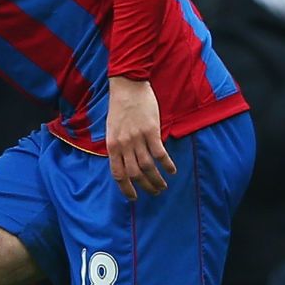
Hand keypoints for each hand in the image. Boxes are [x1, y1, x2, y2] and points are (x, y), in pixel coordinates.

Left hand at [106, 76, 174, 197]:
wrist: (128, 86)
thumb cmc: (120, 107)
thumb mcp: (112, 129)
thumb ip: (117, 147)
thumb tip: (124, 164)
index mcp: (112, 145)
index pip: (118, 174)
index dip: (126, 189)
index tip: (133, 198)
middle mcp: (124, 145)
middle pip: (135, 174)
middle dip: (145, 187)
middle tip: (154, 192)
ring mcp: (137, 138)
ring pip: (148, 167)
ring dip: (157, 180)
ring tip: (163, 186)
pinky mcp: (151, 131)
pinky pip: (160, 154)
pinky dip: (167, 165)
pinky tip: (172, 171)